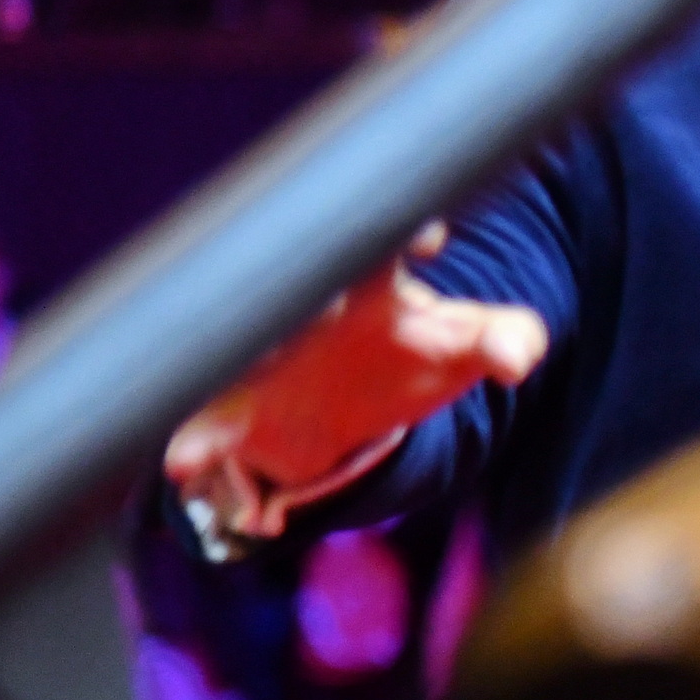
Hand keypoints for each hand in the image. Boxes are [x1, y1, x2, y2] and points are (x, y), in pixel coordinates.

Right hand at [163, 230, 546, 543]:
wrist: (342, 405)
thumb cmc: (412, 358)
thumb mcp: (465, 349)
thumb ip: (507, 340)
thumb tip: (517, 358)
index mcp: (370, 283)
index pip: (384, 245)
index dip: (404, 235)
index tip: (430, 237)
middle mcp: (307, 310)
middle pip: (304, 292)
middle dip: (314, 290)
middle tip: (332, 299)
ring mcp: (265, 361)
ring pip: (243, 356)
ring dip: (235, 365)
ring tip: (247, 370)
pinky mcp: (236, 413)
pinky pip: (209, 426)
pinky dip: (195, 444)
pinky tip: (182, 464)